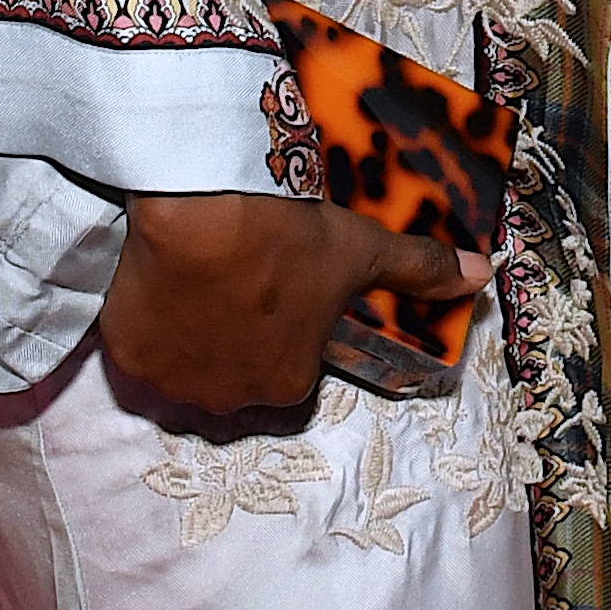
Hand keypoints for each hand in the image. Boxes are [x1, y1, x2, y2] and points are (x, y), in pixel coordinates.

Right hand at [95, 191, 483, 424]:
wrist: (201, 208)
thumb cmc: (289, 235)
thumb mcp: (364, 249)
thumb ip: (422, 270)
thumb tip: (484, 275)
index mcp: (290, 385)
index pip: (291, 377)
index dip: (286, 337)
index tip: (279, 298)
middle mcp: (231, 401)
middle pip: (234, 383)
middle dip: (236, 349)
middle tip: (235, 290)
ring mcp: (175, 386)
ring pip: (183, 379)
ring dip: (189, 349)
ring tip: (193, 293)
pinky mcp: (127, 363)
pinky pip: (137, 360)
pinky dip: (145, 334)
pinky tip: (155, 293)